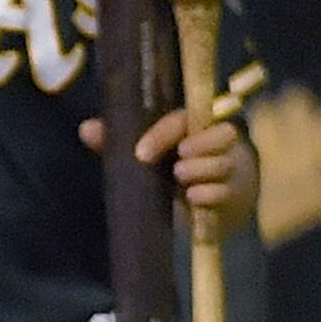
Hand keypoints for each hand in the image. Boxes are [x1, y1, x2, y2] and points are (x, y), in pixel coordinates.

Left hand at [79, 102, 250, 219]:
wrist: (200, 202)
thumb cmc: (166, 169)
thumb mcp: (141, 155)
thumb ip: (116, 142)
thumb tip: (86, 128)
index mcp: (190, 127)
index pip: (182, 119)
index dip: (164, 133)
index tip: (141, 153)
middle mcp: (214, 143)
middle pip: (223, 134)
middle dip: (200, 145)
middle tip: (176, 164)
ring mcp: (227, 168)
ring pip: (225, 163)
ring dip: (203, 170)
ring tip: (181, 178)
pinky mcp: (234, 194)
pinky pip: (227, 192)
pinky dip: (211, 194)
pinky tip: (195, 198)